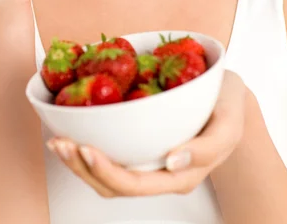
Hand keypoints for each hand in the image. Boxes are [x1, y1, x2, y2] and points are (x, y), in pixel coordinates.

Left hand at [46, 69, 245, 197]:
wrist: (228, 100)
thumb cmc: (228, 110)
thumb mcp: (229, 125)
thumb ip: (208, 147)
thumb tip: (172, 160)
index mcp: (178, 175)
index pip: (135, 184)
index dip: (105, 171)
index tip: (86, 147)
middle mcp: (157, 174)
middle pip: (112, 185)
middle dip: (81, 167)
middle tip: (61, 142)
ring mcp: (145, 161)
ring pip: (105, 175)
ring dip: (77, 160)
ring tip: (58, 140)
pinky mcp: (138, 145)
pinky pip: (109, 154)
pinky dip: (86, 145)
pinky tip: (72, 130)